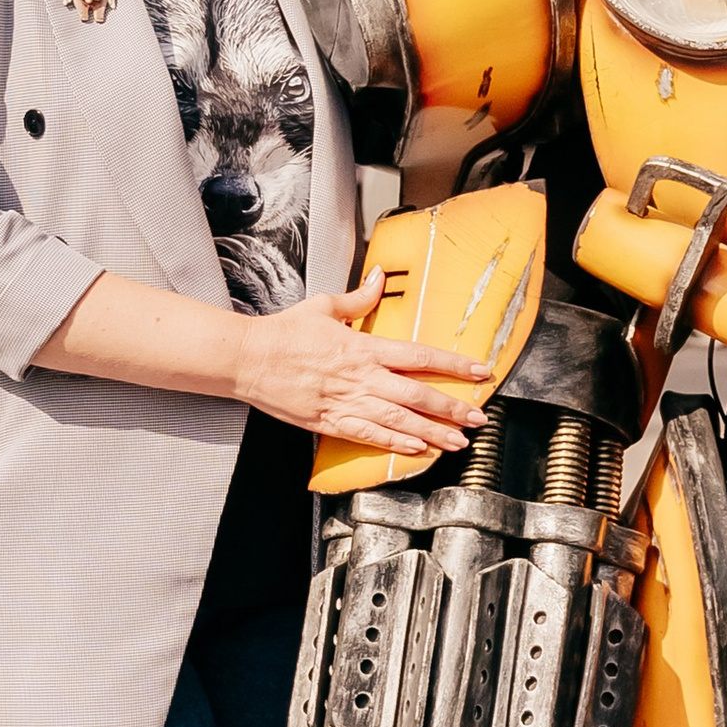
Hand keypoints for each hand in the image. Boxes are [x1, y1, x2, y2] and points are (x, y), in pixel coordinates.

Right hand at [237, 276, 493, 459]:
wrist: (247, 359)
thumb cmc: (284, 332)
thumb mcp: (325, 307)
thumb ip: (360, 298)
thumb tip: (380, 276)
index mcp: (364, 348)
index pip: (419, 357)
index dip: (453, 365)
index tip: (479, 371)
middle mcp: (361, 378)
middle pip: (417, 396)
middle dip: (452, 408)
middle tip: (479, 418)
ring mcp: (346, 402)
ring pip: (399, 422)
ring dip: (432, 433)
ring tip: (458, 442)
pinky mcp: (329, 421)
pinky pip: (369, 435)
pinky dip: (395, 444)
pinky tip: (417, 450)